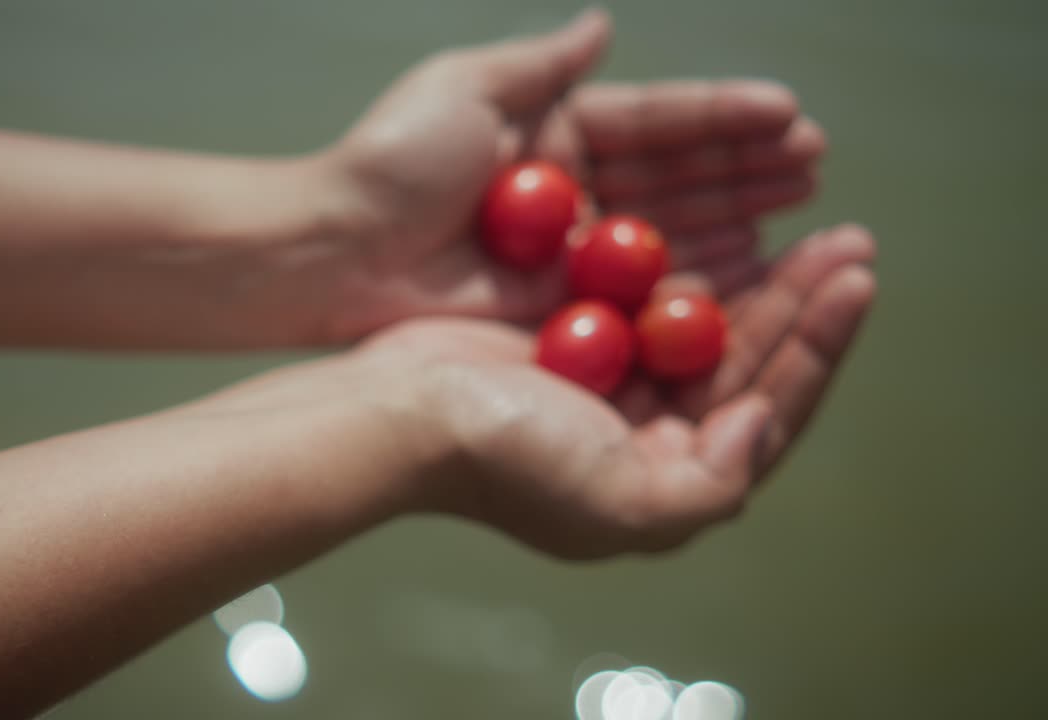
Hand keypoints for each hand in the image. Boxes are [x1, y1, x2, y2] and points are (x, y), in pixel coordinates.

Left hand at [322, 8, 823, 339]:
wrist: (338, 253)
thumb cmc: (393, 163)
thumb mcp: (466, 88)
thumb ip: (542, 62)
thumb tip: (603, 23)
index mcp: (552, 131)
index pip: (655, 122)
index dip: (722, 118)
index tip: (790, 114)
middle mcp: (571, 191)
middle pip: (675, 176)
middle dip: (746, 167)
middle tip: (818, 164)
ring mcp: (569, 253)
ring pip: (671, 232)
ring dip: (736, 218)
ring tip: (805, 209)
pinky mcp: (560, 307)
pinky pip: (642, 292)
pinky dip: (697, 279)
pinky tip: (752, 266)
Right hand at [355, 224, 874, 558]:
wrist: (400, 414)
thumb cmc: (504, 461)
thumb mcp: (621, 504)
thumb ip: (710, 484)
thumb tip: (761, 423)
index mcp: (667, 479)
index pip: (767, 414)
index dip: (819, 350)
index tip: (854, 284)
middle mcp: (649, 436)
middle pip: (750, 363)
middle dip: (804, 305)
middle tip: (850, 242)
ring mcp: (614, 385)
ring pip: (713, 326)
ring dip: (766, 281)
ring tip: (815, 231)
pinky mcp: (578, 339)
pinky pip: (657, 296)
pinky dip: (698, 265)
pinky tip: (732, 231)